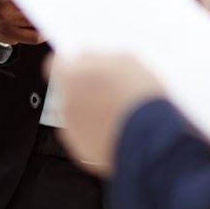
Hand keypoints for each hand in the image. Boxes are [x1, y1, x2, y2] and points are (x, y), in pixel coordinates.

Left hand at [49, 53, 164, 175]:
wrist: (154, 138)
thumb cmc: (141, 98)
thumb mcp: (125, 60)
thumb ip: (98, 57)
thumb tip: (87, 58)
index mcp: (70, 76)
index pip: (55, 64)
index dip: (70, 65)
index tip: (82, 67)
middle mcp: (65, 102)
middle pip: (68, 91)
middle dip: (84, 90)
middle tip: (108, 90)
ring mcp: (72, 129)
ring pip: (77, 115)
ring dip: (92, 112)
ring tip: (120, 112)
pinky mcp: (82, 151)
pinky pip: (87, 136)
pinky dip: (98, 133)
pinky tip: (119, 129)